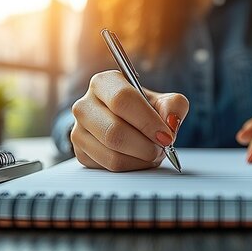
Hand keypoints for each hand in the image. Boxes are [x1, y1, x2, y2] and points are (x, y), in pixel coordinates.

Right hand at [71, 70, 188, 171]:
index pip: (122, 99)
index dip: (147, 121)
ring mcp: (77, 131)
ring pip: (112, 155)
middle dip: (145, 146)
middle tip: (161, 148)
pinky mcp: (80, 153)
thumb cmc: (143, 109)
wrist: (126, 123)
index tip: (166, 136)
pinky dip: (131, 167)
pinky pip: (109, 168)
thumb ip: (174, 106)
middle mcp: (84, 105)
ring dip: (140, 159)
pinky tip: (138, 158)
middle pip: (114, 132)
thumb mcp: (163, 101)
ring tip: (152, 153)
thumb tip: (170, 123)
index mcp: (103, 83)